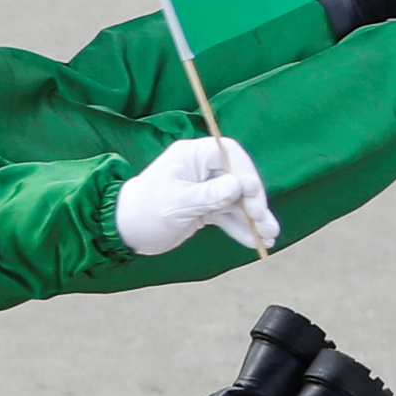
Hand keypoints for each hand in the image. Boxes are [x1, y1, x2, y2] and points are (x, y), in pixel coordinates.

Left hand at [112, 135, 279, 259]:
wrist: (126, 231)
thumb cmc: (144, 210)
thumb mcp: (176, 203)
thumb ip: (208, 195)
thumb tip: (237, 187)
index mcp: (192, 155)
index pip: (228, 154)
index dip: (244, 171)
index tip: (251, 192)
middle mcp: (202, 169)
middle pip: (238, 178)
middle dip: (253, 200)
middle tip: (262, 219)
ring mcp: (206, 189)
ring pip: (237, 201)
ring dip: (254, 219)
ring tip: (270, 236)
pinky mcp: (207, 208)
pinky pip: (229, 216)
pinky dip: (242, 228)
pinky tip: (256, 241)